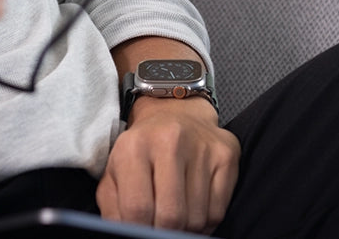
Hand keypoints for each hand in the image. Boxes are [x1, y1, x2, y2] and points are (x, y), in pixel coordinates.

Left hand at [97, 98, 240, 234]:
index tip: (140, 233)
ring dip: (185, 227)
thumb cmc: (142, 149)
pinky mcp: (226, 155)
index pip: (137, 207)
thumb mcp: (114, 171)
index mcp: (134, 147)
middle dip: (163, 232)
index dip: (138, 230)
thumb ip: (112, 206)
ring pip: (197, 218)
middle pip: (171, 216)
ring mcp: (202, 148)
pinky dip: (205, 221)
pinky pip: (218, 211)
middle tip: (158, 229)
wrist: (175, 111)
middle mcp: (170, 141)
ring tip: (176, 213)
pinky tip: (193, 208)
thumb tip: (121, 234)